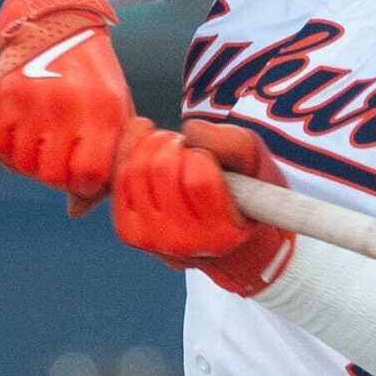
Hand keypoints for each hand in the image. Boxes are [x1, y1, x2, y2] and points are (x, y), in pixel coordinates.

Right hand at [0, 0, 137, 214]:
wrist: (58, 25)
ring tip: (42, 145)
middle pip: (51, 175)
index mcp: (103, 111)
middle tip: (59, 158)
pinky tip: (20, 140)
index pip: (89, 175)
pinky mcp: (5, 96)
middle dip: (55, 175)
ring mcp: (34, 101)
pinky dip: (8, 151)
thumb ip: (105, 159)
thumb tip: (76, 211)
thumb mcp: (113, 111)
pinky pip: (0, 146)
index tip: (83, 174)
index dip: (84, 184)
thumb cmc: (95, 79)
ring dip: (30, 164)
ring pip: (23, 164)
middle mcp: (68, 107)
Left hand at [112, 120, 296, 296]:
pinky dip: (130, 154)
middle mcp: (185, 245)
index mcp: (222, 234)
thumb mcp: (257, 165)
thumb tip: (188, 130)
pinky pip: (118, 180)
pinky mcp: (130, 233)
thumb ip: (234, 144)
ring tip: (169, 149)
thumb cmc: (245, 194)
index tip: (209, 158)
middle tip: (185, 147)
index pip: (198, 180)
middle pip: (161, 169)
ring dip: (151, 146)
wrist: (228, 240)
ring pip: (135, 171)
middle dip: (173, 142)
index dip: (202, 154)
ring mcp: (153, 241)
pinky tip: (148, 149)